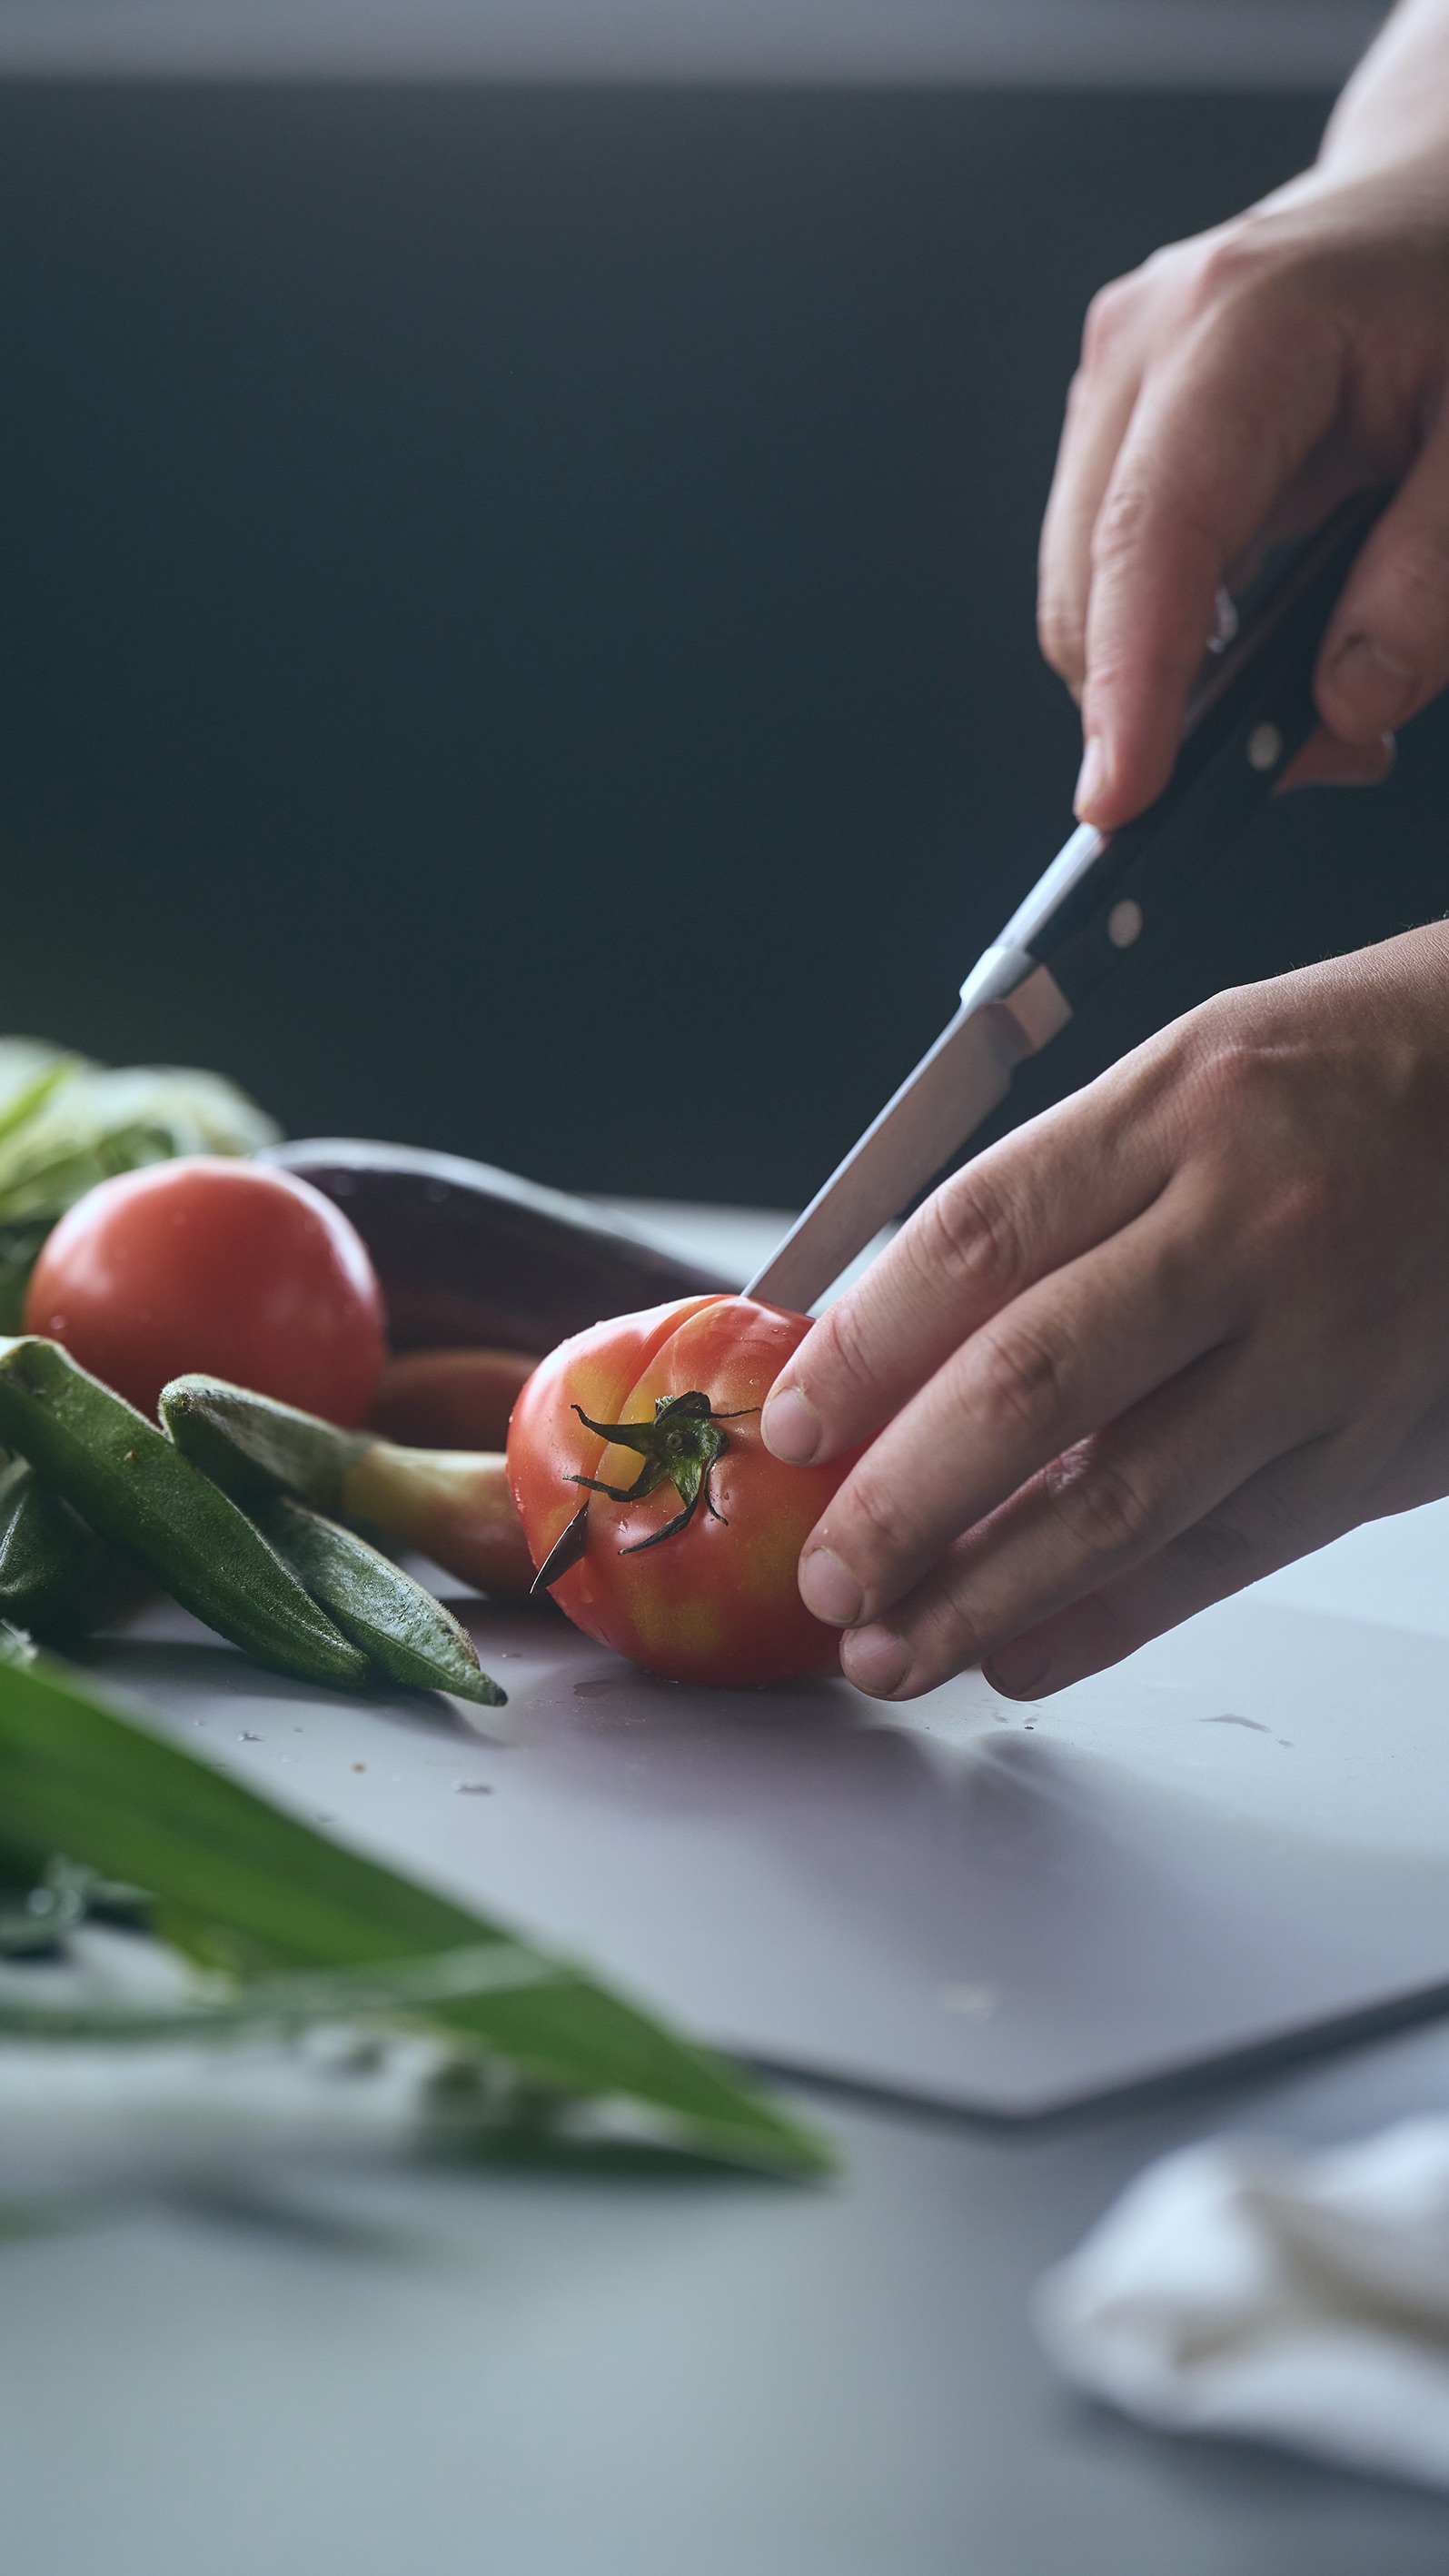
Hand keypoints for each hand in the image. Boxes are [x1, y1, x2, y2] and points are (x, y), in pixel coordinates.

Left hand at [760, 925, 1448, 1700]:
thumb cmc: (1342, 1079)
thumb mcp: (1183, 1075)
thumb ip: (1048, 1201)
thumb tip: (889, 1341)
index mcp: (1181, 1109)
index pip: (977, 1241)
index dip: (862, 1350)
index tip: (789, 1430)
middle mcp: (1254, 1229)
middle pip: (1035, 1387)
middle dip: (904, 1504)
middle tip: (824, 1577)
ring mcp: (1327, 1349)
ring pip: (1127, 1502)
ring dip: (987, 1594)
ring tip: (892, 1648)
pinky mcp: (1379, 1446)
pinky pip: (1223, 1555)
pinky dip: (1108, 1619)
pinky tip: (1020, 1649)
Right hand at [1040, 141, 1448, 825]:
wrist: (1443, 188)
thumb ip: (1433, 574)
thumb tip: (1344, 703)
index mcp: (1243, 322)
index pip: (1150, 534)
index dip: (1130, 683)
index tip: (1123, 801)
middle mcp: (1147, 344)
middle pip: (1089, 588)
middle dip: (1170, 711)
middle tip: (1327, 756)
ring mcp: (1118, 383)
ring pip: (1087, 598)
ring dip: (1176, 683)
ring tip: (1318, 697)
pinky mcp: (1118, 426)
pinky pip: (1112, 574)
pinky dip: (1176, 642)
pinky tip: (1268, 643)